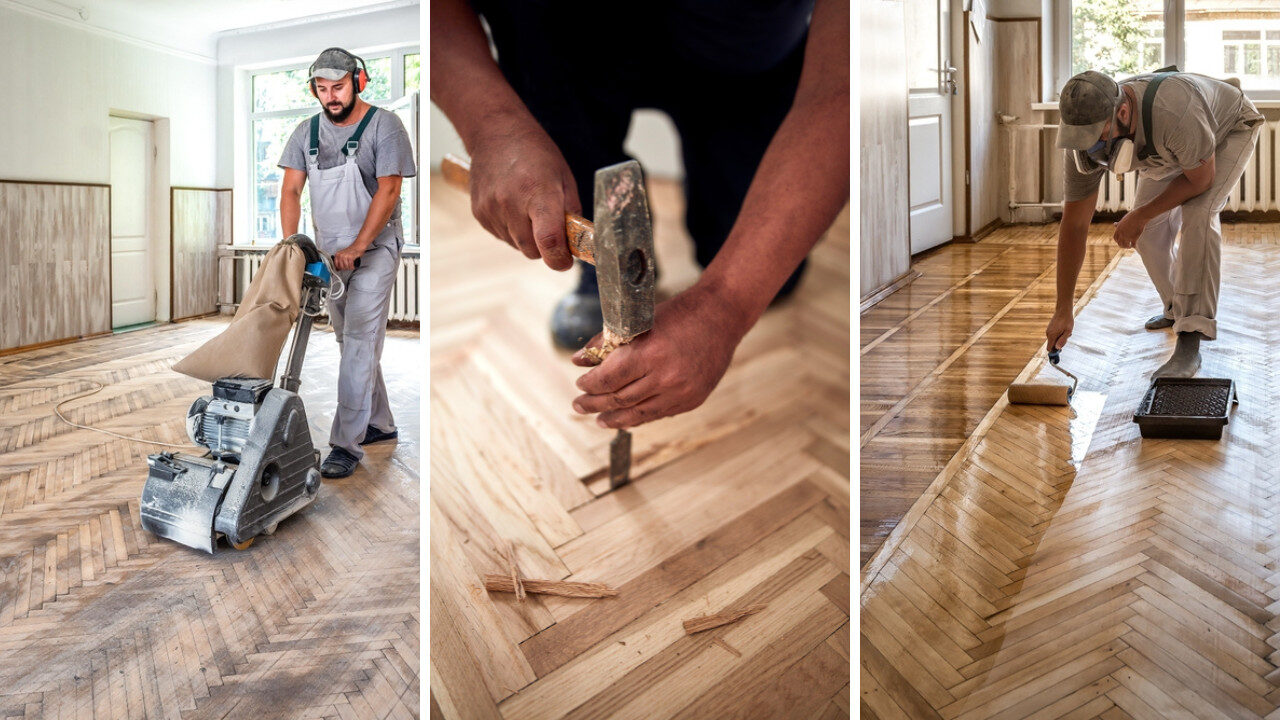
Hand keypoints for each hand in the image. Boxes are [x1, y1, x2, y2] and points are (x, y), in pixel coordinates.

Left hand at [333, 242, 367, 270]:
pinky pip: (350, 265)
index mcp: (337, 254)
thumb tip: (337, 269)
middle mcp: (340, 255)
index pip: (336, 264)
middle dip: (345, 268)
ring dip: (349, 268)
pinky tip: (353, 266)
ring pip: (346, 266)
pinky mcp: (350, 257)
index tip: (341, 269)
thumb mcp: (343, 255)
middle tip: (347, 267)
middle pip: (341, 266)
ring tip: (351, 266)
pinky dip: (352, 267)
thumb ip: (339, 261)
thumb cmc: (350, 251)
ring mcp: (345, 256)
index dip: (339, 268)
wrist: (357, 247)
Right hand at [469, 114, 580, 270]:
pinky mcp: (479, 213)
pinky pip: (502, 236)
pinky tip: (513, 206)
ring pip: (517, 246)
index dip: (559, 259)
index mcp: (539, 193)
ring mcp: (491, 209)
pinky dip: (511, 229)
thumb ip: (570, 213)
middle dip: (545, 247)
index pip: (548, 240)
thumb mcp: (564, 178)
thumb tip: (576, 243)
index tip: (565, 261)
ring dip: (527, 237)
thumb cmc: (535, 154)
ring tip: (528, 208)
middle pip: (532, 251)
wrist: (495, 133)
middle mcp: (511, 203)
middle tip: (550, 226)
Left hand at [569, 285, 750, 428]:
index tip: (580, 385)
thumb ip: (606, 342)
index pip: (609, 379)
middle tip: (579, 405)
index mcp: (650, 353)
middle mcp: (666, 377)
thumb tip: (579, 359)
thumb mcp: (638, 322)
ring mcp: (681, 392)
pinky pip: (659, 414)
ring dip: (615, 418)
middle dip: (595, 404)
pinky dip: (639, 417)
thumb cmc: (678, 315)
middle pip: (620, 399)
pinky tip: (626, 417)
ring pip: (639, 413)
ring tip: (599, 419)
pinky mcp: (692, 400)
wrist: (721, 317)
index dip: (590, 385)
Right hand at [1046, 308, 1073, 350]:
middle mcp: (1048, 334)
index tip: (1060, 349)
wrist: (1063, 311)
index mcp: (1052, 335)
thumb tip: (1058, 348)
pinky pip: (1053, 335)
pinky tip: (1063, 329)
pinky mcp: (1050, 328)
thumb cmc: (1067, 321)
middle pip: (1052, 344)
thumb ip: (1062, 340)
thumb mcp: (1067, 331)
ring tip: (1065, 332)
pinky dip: (1058, 334)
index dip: (1054, 351)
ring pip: (1053, 339)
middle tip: (1066, 337)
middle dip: (1059, 343)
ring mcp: (1048, 330)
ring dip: (1059, 338)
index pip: (1049, 348)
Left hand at [1113, 208, 1147, 248]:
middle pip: (1119, 243)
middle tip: (1126, 245)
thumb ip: (1119, 224)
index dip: (1117, 241)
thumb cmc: (1132, 216)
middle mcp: (1121, 234)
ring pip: (1125, 245)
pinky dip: (1134, 246)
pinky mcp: (1134, 238)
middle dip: (1122, 245)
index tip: (1120, 241)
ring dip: (1127, 247)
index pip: (1115, 238)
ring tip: (1130, 246)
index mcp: (1118, 229)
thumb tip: (1114, 224)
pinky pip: (1133, 245)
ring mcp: (1127, 237)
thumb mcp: (1123, 220)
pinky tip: (1135, 246)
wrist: (1139, 216)